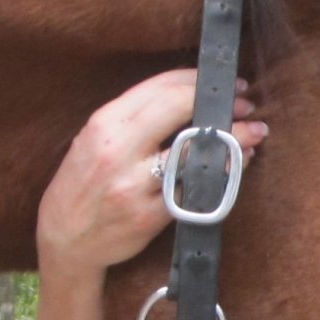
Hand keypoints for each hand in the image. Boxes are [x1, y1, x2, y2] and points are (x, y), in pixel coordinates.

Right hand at [37, 70, 267, 276]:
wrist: (66, 239)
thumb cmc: (85, 183)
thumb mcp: (96, 139)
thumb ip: (137, 118)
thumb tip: (190, 96)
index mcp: (105, 124)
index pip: (161, 88)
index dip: (199, 80)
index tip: (225, 82)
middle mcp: (118, 151)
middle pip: (180, 110)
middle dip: (221, 103)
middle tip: (246, 104)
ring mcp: (135, 185)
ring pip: (194, 152)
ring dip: (233, 140)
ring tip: (254, 133)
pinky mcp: (151, 216)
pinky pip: (196, 191)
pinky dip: (223, 175)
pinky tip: (237, 166)